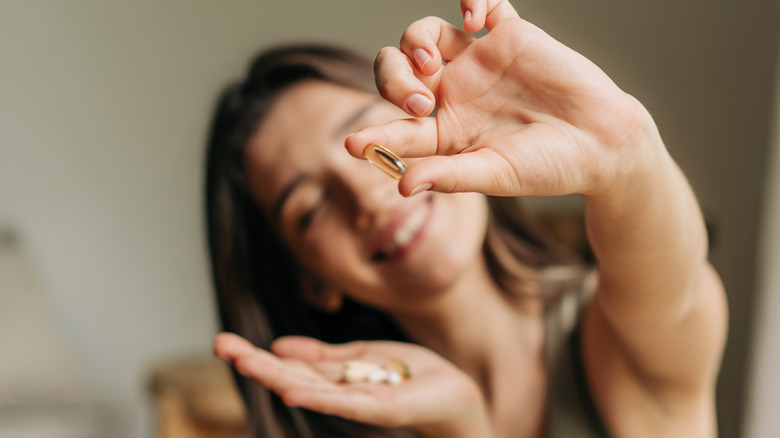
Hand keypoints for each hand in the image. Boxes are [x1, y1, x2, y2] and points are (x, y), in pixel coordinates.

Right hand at [213, 333, 491, 437]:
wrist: (452, 391)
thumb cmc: (409, 375)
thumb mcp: (360, 356)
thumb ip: (322, 355)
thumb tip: (278, 345)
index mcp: (333, 377)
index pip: (288, 364)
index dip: (256, 354)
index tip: (223, 343)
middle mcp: (338, 391)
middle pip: (290, 374)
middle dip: (254, 362)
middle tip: (219, 346)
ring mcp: (357, 401)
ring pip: (310, 387)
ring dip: (275, 375)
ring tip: (243, 362)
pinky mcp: (380, 407)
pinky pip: (344, 402)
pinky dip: (317, 395)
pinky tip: (291, 389)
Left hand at [345, 0, 659, 197]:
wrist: (602, 143)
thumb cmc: (549, 167)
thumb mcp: (496, 175)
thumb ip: (449, 176)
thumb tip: (401, 187)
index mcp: (445, 132)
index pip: (398, 129)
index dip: (373, 136)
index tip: (352, 145)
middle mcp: (453, 94)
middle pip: (398, 72)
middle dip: (393, 80)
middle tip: (419, 101)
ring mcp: (478, 63)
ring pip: (425, 35)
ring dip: (416, 41)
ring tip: (432, 61)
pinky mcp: (508, 36)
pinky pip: (484, 5)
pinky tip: (477, 17)